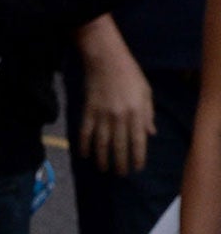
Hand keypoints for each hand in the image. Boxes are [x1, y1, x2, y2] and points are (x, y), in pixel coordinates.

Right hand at [74, 22, 154, 175]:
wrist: (106, 59)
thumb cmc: (130, 74)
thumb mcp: (146, 92)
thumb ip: (148, 114)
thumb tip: (150, 134)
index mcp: (137, 113)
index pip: (138, 141)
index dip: (137, 157)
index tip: (137, 168)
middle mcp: (120, 117)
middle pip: (119, 145)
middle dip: (120, 162)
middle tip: (120, 173)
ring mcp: (102, 114)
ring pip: (101, 142)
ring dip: (102, 157)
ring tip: (103, 168)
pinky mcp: (88, 110)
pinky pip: (85, 131)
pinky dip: (84, 144)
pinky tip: (84, 154)